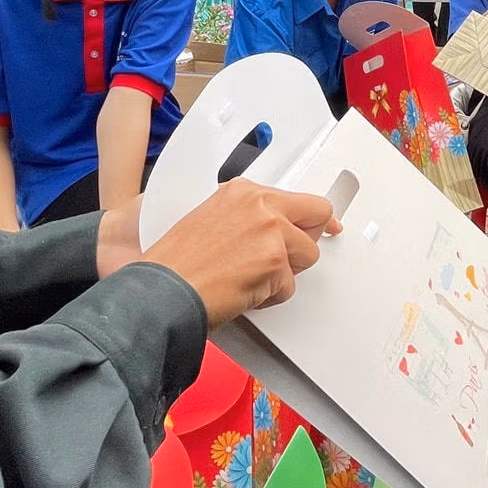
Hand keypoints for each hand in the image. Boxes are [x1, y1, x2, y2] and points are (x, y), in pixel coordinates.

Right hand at [98, 178, 337, 326]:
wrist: (162, 290)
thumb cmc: (175, 263)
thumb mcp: (208, 220)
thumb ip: (245, 217)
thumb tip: (273, 227)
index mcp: (242, 191)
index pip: (297, 198)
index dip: (311, 218)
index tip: (325, 224)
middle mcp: (260, 203)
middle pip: (318, 215)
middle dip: (308, 239)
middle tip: (290, 260)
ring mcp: (270, 230)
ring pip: (306, 255)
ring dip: (283, 274)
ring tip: (248, 279)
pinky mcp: (275, 260)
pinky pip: (289, 286)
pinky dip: (269, 297)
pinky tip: (241, 292)